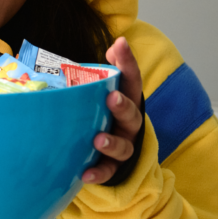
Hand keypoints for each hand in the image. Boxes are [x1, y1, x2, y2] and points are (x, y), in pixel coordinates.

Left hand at [82, 37, 143, 184]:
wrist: (108, 152)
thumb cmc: (103, 113)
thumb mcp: (104, 91)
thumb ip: (105, 71)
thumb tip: (113, 45)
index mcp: (126, 100)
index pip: (131, 79)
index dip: (128, 62)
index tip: (120, 44)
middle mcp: (129, 123)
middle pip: (132, 114)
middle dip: (123, 106)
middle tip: (112, 98)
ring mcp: (123, 145)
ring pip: (123, 145)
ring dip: (112, 142)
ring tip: (98, 140)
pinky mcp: (112, 167)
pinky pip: (108, 171)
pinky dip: (98, 173)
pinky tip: (85, 174)